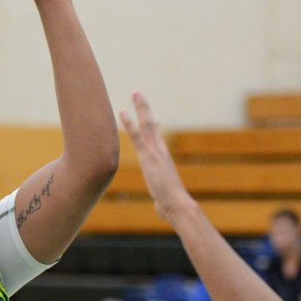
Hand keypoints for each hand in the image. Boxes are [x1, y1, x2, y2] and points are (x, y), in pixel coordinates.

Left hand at [119, 91, 193, 222]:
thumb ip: (161, 198)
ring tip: (135, 92)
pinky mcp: (147, 157)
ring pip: (147, 124)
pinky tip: (122, 111)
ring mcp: (155, 152)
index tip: (146, 112)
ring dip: (141, 107)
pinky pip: (137, 136)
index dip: (150, 123)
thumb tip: (160, 208)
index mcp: (163, 158)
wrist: (178, 204)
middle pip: (152, 124)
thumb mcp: (165, 199)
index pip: (155, 136)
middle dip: (145, 108)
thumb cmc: (173, 206)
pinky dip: (129, 123)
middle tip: (139, 93)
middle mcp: (160, 151)